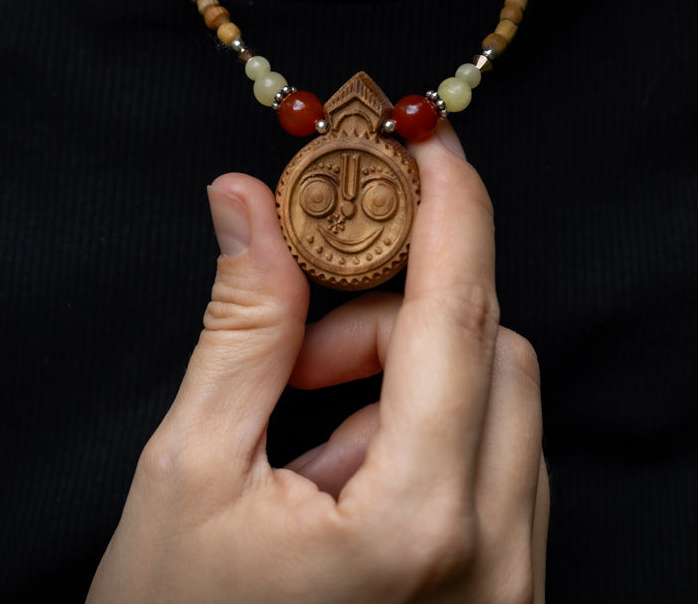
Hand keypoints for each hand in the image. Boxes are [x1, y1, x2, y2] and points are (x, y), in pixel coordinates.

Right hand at [86, 122, 547, 602]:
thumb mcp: (187, 473)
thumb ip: (240, 324)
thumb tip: (247, 201)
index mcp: (415, 523)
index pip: (458, 316)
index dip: (449, 208)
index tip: (424, 138)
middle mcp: (492, 559)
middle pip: (492, 350)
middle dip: (396, 313)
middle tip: (298, 344)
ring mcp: (510, 586)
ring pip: (500, 404)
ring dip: (408, 380)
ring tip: (307, 441)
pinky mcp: (505, 595)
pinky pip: (500, 464)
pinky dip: (430, 434)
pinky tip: (347, 484)